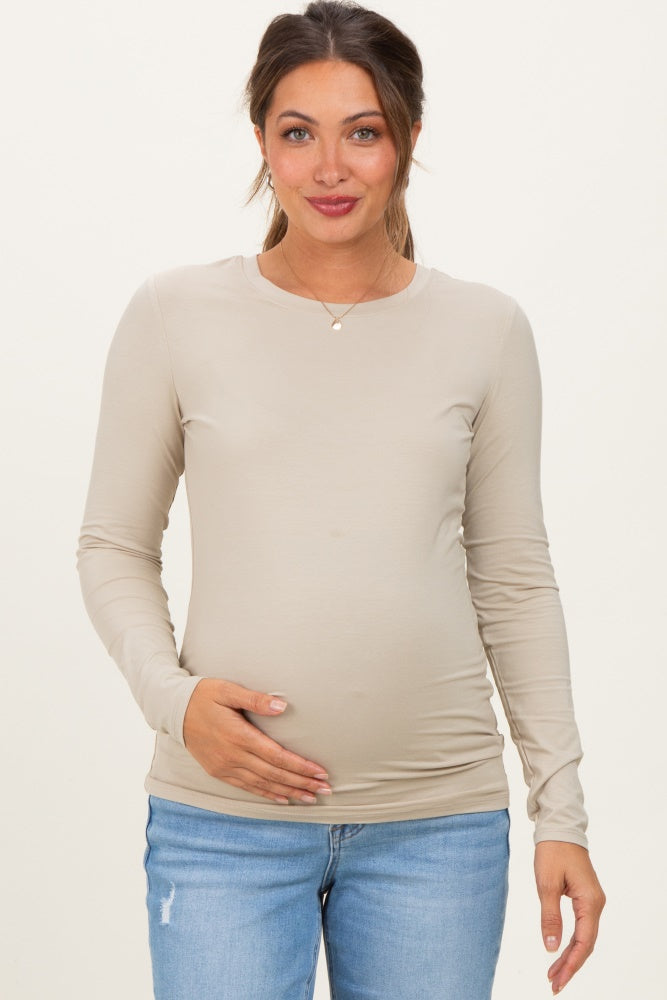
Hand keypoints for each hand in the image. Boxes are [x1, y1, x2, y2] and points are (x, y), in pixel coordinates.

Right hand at [182, 678, 331, 804]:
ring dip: (288, 792)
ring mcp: (225, 766)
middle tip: (326, 789)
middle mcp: (233, 756)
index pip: (277, 756)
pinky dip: (266, 794)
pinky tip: (282, 798)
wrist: (173, 710)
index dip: (300, 766)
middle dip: (301, 783)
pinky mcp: (219, 771)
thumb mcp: (228, 690)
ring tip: (310, 798)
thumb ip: (255, 699)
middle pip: (274, 774)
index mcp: (238, 736)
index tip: (320, 772)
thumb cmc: (203, 695)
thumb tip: (282, 706)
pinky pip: (247, 787)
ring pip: (263, 784)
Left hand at [534, 840, 605, 993]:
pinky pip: (581, 927)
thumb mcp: (546, 884)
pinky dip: (570, 942)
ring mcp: (592, 901)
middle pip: (585, 944)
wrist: (559, 828)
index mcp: (590, 901)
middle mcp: (596, 904)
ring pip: (583, 937)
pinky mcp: (585, 898)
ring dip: (570, 956)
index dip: (571, 964)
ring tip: (554, 975)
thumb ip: (549, 917)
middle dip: (570, 966)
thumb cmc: (553, 851)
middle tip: (554, 985)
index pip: (584, 942)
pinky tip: (560, 954)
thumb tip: (550, 948)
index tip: (557, 981)